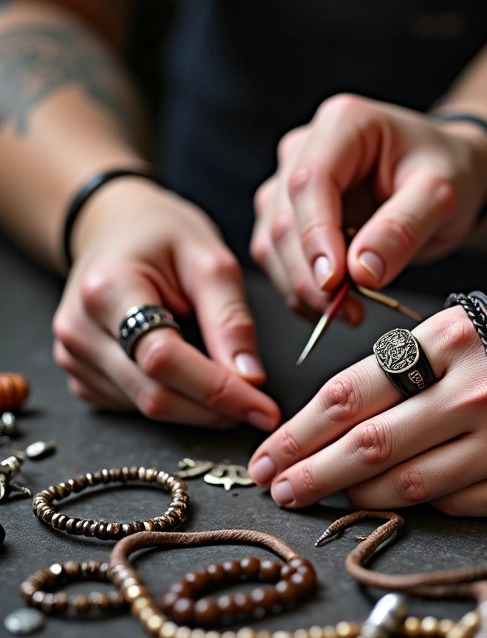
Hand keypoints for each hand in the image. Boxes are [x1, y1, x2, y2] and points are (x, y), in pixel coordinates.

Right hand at [53, 178, 280, 428]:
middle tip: (260, 408)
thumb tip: (249, 378)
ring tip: (230, 383)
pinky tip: (194, 379)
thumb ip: (230, 319)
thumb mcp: (210, 260)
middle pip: (154, 394)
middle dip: (215, 409)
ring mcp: (73, 356)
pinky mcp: (81, 375)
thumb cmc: (164, 236)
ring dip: (198, 409)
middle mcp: (80, 329)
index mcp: (107, 290)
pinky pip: (134, 407)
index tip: (263, 408)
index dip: (219, 391)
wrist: (116, 228)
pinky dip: (175, 402)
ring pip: (146, 408)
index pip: (164, 359)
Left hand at [248, 292, 486, 514]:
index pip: (354, 390)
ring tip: (315, 501)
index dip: (303, 426)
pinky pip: (460, 504)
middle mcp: (473, 392)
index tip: (271, 449)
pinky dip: (420, 506)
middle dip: (308, 468)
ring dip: (353, 495)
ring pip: (406, 483)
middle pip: (367, 443)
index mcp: (457, 339)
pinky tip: (392, 507)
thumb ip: (439, 350)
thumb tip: (379, 386)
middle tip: (272, 487)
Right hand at [251, 93, 486, 320]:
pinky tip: (333, 307)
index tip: (334, 282)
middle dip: (310, 275)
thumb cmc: (447, 172)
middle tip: (349, 312)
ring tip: (349, 313)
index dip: (315, 236)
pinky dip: (301, 290)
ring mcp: (291, 183)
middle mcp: (305, 148)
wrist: (442, 177)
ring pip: (272, 244)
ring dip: (302, 288)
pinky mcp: (290, 216)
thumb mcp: (442, 195)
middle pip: (284, 218)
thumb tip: (362, 272)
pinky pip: (279, 259)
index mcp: (343, 125)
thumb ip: (403, 229)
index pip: (310, 181)